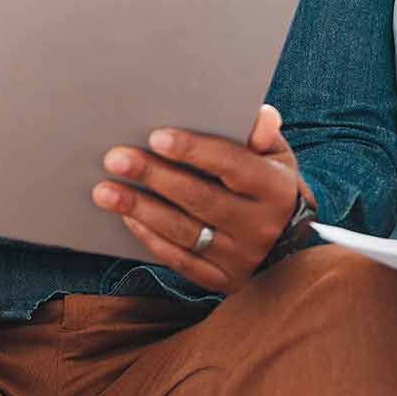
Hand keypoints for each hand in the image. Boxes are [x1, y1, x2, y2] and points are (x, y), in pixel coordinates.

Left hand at [91, 104, 312, 292]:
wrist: (291, 254)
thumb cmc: (274, 193)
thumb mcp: (280, 160)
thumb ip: (265, 134)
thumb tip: (259, 114)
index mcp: (275, 189)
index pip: (232, 165)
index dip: (194, 150)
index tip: (157, 136)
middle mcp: (259, 226)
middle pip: (200, 198)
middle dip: (155, 176)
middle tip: (116, 158)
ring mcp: (240, 257)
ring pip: (184, 232)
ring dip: (141, 209)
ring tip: (105, 190)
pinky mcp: (222, 281)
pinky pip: (180, 260)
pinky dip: (150, 237)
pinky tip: (127, 217)